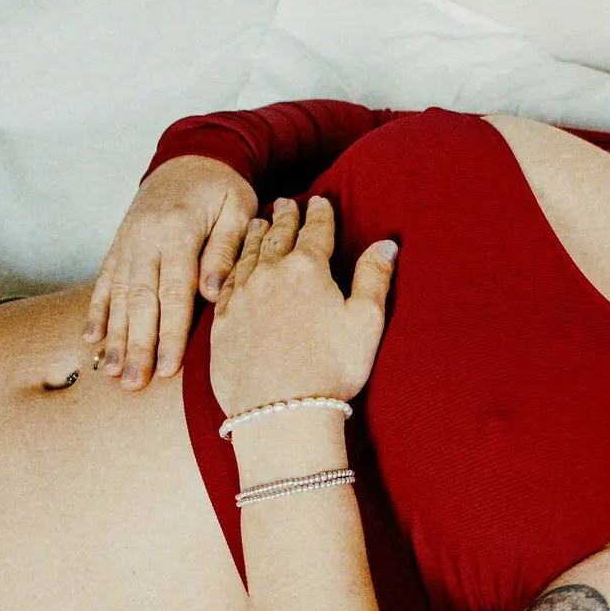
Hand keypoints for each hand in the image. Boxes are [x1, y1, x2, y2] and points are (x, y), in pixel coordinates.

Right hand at [85, 155, 257, 389]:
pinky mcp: (119, 244)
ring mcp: (127, 242)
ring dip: (113, 336)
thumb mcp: (238, 210)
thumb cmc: (223, 188)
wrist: (192, 156)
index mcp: (178, 232)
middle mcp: (146, 239)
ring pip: (117, 295)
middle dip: (136, 345)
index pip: (174, 293)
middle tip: (133, 383)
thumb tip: (212, 293)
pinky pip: (104, 281)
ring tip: (109, 372)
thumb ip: (224, 251)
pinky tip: (90, 339)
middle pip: (139, 301)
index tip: (167, 368)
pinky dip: (96, 311)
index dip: (170, 333)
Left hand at [210, 196, 396, 413]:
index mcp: (308, 268)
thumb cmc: (332, 368)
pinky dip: (233, 264)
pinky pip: (227, 281)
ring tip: (259, 223)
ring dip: (256, 235)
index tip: (320, 200)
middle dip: (285, 217)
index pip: (316, 231)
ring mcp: (242, 296)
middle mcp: (270, 274)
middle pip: (278, 236)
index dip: (320, 213)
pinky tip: (235, 265)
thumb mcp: (366, 321)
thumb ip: (374, 277)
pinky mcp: (223, 321)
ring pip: (248, 254)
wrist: (281, 410)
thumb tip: (386, 244)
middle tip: (286, 203)